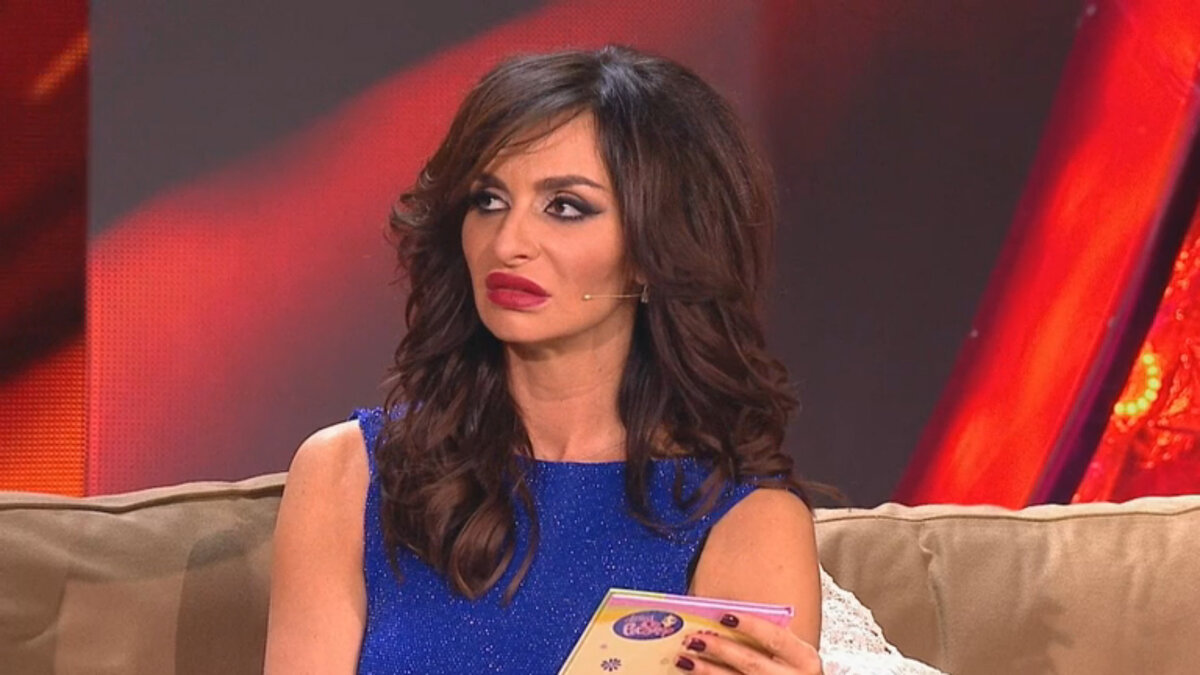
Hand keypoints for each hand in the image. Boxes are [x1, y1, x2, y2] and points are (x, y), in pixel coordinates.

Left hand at [674, 613, 821, 673]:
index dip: (750, 625)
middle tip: (694, 639)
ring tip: (684, 659)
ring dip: (707, 671)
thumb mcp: (792, 654)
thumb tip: (724, 618)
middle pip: (751, 662)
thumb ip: (768, 640)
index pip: (775, 637)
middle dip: (720, 650)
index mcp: (804, 659)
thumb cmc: (791, 669)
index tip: (724, 616)